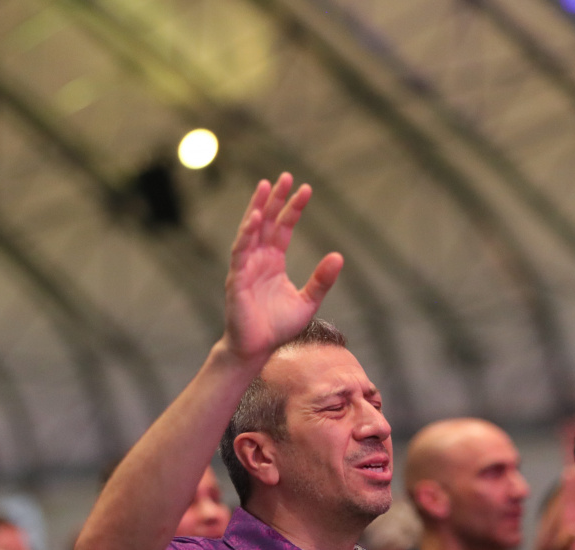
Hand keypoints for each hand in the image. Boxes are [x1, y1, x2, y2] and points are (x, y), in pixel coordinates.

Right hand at [222, 174, 343, 361]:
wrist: (257, 349)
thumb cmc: (278, 327)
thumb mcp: (308, 301)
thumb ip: (322, 280)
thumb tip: (338, 256)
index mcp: (273, 261)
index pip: (283, 228)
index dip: (293, 208)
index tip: (306, 189)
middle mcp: (258, 259)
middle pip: (266, 222)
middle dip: (275, 199)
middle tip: (285, 176)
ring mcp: (245, 266)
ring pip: (250, 230)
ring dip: (257, 208)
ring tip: (266, 186)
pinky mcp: (236, 278)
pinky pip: (240, 252)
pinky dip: (246, 234)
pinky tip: (255, 218)